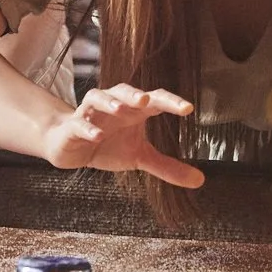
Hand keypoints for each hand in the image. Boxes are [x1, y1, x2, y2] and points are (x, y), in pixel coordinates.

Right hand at [38, 84, 204, 187]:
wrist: (71, 148)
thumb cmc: (109, 145)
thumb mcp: (140, 157)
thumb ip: (168, 167)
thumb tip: (200, 181)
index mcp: (134, 109)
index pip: (156, 99)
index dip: (171, 102)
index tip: (189, 109)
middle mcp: (114, 105)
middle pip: (126, 91)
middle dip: (135, 94)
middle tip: (146, 100)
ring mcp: (92, 112)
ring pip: (99, 97)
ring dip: (110, 101)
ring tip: (121, 109)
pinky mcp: (74, 125)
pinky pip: (80, 122)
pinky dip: (88, 127)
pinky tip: (96, 135)